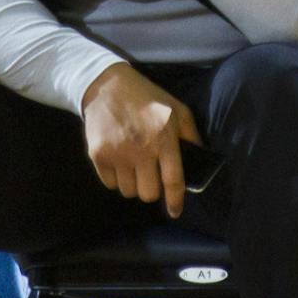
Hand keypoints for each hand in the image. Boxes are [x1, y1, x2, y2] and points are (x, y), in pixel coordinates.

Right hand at [81, 63, 202, 218]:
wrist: (107, 86)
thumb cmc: (148, 98)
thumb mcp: (178, 110)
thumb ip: (191, 136)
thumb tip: (199, 161)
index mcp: (164, 139)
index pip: (172, 180)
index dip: (175, 201)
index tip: (175, 212)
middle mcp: (141, 149)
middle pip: (147, 194)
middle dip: (151, 189)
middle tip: (150, 175)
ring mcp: (117, 153)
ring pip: (127, 191)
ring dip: (133, 183)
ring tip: (133, 165)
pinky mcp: (98, 154)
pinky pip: (109, 183)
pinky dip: (115, 178)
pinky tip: (118, 160)